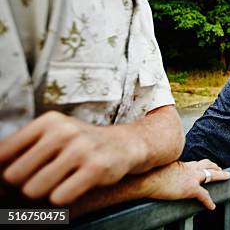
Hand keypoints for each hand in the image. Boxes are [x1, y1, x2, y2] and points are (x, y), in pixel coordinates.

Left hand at [0, 111, 145, 204]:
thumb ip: (23, 150)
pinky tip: (74, 186)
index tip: (13, 180)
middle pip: (14, 176)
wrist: (126, 144)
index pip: (2, 154)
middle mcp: (63, 132)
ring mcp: (80, 149)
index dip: (2, 173)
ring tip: (58, 184)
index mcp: (48, 122)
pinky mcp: (96, 168)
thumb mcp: (54, 136)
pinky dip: (62, 198)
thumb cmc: (82, 144)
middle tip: (40, 181)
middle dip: (22, 185)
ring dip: (43, 194)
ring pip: (33, 189)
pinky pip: (59, 197)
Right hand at [144, 159, 229, 209]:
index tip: (204, 164)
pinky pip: (204, 195)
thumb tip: (156, 175)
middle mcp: (188, 168)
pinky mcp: (191, 188)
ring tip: (227, 176)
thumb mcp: (158, 168)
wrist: (146, 179)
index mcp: (180, 164)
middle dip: (214, 166)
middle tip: (220, 168)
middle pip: (206, 165)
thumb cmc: (146, 175)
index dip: (201, 164)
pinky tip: (212, 206)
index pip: (194, 163)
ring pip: (211, 174)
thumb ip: (163, 170)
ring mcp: (191, 177)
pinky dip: (209, 202)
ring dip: (220, 175)